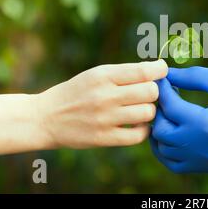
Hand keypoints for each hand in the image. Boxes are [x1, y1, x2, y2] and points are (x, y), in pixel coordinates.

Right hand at [35, 60, 167, 148]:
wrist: (45, 117)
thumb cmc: (77, 92)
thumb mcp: (96, 74)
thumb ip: (125, 73)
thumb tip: (157, 71)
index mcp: (103, 75)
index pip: (144, 71)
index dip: (160, 70)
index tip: (162, 71)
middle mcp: (105, 96)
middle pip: (151, 92)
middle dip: (154, 91)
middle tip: (147, 93)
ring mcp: (104, 118)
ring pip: (148, 113)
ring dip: (149, 111)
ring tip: (140, 109)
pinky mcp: (103, 138)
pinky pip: (138, 136)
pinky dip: (143, 130)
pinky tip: (137, 125)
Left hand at [151, 67, 207, 173]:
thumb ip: (195, 76)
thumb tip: (170, 75)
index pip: (170, 106)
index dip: (163, 88)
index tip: (163, 77)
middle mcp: (203, 149)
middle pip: (161, 131)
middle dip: (159, 109)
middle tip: (166, 93)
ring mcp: (207, 162)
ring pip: (164, 151)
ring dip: (161, 129)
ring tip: (170, 110)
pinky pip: (176, 165)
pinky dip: (168, 149)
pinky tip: (176, 131)